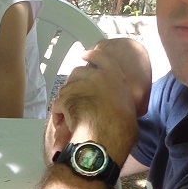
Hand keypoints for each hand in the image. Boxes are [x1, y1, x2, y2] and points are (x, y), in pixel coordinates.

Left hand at [45, 38, 148, 164]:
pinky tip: (60, 121)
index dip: (92, 55)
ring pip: (66, 88)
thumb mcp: (129, 107)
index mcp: (114, 77)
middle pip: (79, 72)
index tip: (84, 54)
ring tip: (68, 114)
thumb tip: (118, 108)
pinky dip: (58, 113)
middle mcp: (96, 76)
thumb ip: (119, 99)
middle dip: (74, 81)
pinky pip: (58, 104)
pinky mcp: (66, 97)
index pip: (102, 58)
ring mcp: (80, 85)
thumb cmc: (123, 126)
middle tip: (74, 93)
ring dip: (66, 99)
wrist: (108, 134)